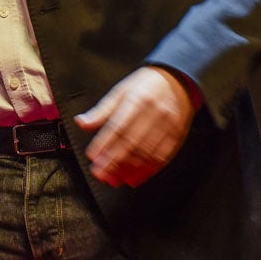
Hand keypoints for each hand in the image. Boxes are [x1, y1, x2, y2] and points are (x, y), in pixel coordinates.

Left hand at [74, 66, 195, 187]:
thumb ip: (101, 111)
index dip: (104, 143)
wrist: (178, 80)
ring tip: (114, 179)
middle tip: (100, 174)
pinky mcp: (177, 136)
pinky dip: (148, 170)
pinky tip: (135, 178)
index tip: (93, 157)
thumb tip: (82, 123)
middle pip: (131, 142)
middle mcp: (153, 113)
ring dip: (129, 169)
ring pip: (147, 152)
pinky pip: (163, 157)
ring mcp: (167, 126)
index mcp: (136, 100)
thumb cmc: (145, 86)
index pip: (117, 126)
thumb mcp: (120, 92)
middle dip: (114, 161)